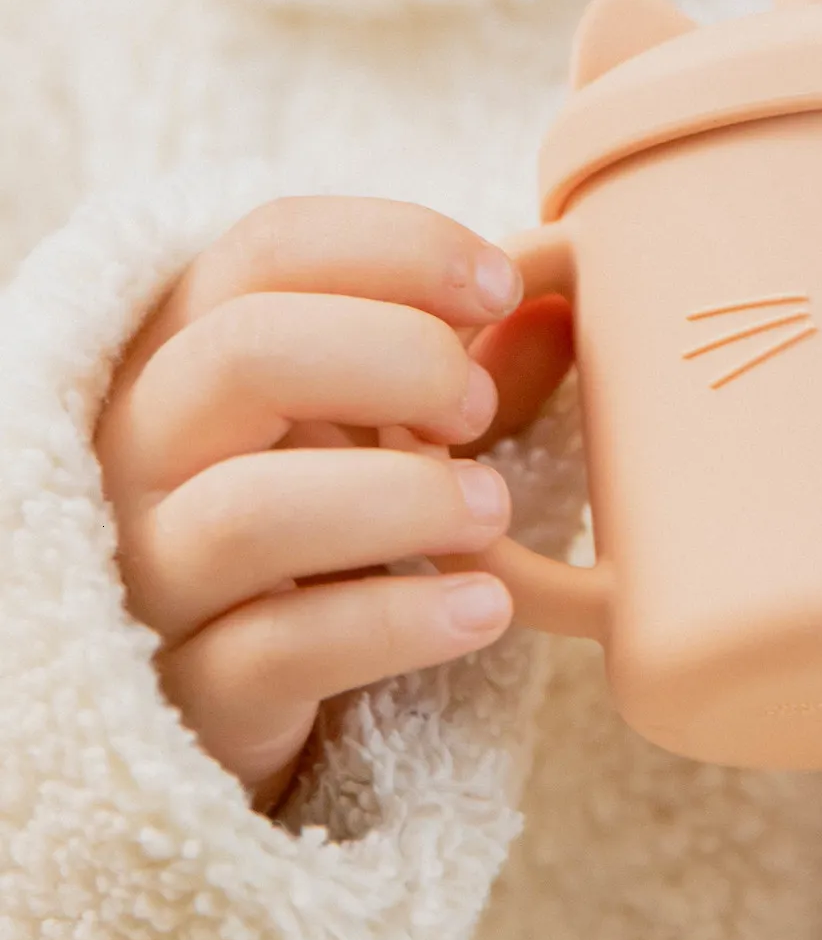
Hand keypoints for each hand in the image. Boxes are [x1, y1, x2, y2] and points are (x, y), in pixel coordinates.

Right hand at [95, 198, 573, 815]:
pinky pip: (279, 648)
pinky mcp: (188, 692)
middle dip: (397, 357)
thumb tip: (559, 306)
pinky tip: (485, 607)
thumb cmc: (328, 521)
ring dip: (403, 496)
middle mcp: (144, 447)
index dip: (402, 247)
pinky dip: (400, 622)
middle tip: (478, 409)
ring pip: (249, 510)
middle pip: (244, 351)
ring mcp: (150, 572)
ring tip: (491, 509)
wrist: (244, 692)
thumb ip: (463, 368)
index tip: (502, 286)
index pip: (270, 246)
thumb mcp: (388, 428)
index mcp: (190, 349)